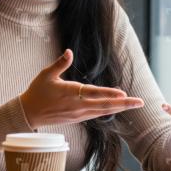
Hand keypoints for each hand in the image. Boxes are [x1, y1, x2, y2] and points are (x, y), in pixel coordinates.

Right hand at [19, 49, 143, 128]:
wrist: (28, 113)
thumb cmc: (37, 91)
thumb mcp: (46, 74)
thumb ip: (60, 63)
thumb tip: (69, 51)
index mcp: (71, 93)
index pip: (94, 93)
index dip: (109, 93)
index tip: (123, 93)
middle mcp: (77, 105)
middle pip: (105, 105)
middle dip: (124, 104)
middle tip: (141, 102)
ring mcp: (78, 114)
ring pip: (103, 111)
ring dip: (120, 108)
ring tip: (134, 104)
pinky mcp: (77, 118)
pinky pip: (97, 114)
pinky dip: (109, 111)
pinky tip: (118, 107)